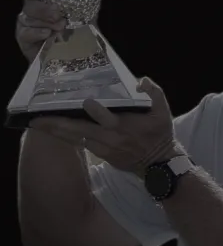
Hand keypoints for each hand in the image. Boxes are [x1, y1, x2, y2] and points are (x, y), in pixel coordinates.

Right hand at [14, 0, 100, 63]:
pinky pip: (26, 30)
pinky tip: (49, 34)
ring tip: (60, 21)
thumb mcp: (89, 3)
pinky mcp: (23, 35)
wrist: (75, 58)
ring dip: (45, 12)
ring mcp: (26, 17)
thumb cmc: (78, 27)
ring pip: (29, 8)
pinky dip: (39, 31)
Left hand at [29, 78, 177, 175]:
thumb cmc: (159, 135)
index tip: (86, 102)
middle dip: (57, 124)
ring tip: (37, 125)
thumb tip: (139, 81)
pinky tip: (53, 131)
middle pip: (80, 130)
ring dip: (56, 132)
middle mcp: (109, 138)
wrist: (159, 165)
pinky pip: (81, 145)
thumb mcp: (163, 111)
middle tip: (37, 118)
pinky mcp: (103, 156)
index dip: (97, 111)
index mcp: (123, 126)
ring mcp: (104, 149)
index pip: (107, 118)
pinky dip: (67, 138)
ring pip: (76, 139)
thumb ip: (154, 92)